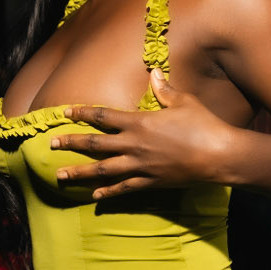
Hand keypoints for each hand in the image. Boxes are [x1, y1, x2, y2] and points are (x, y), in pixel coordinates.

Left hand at [48, 69, 236, 199]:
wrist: (219, 156)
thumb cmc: (203, 125)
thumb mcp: (183, 102)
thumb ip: (164, 90)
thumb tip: (154, 73)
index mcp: (140, 122)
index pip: (103, 116)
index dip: (83, 113)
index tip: (65, 112)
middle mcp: (134, 145)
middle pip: (95, 144)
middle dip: (71, 143)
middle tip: (51, 144)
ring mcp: (141, 166)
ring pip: (103, 170)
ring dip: (80, 173)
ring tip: (60, 175)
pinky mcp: (151, 182)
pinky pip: (124, 188)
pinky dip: (108, 192)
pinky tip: (94, 196)